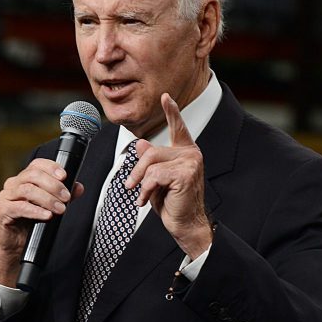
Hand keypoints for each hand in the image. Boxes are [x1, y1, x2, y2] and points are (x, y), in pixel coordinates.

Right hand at [0, 158, 84, 286]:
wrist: (15, 245)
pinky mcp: (2, 211)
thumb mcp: (49, 207)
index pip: (36, 165)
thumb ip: (62, 195)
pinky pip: (20, 207)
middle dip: (53, 185)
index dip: (51, 167)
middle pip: (33, 175)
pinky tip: (47, 215)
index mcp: (24, 179)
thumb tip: (78, 187)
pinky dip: (36, 211)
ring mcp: (5, 197)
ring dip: (47, 199)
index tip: (64, 176)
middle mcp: (13, 185)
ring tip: (60, 209)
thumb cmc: (29, 223)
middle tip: (66, 197)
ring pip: (27, 190)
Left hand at [125, 93, 213, 258]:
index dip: (171, 111)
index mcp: (185, 152)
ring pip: (151, 164)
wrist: (185, 224)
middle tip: (130, 187)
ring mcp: (191, 162)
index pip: (177, 127)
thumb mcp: (156, 180)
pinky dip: (146, 189)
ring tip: (142, 195)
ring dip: (141, 183)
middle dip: (137, 171)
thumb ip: (151, 161)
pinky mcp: (186, 174)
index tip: (165, 96)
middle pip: (151, 152)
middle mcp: (191, 153)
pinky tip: (147, 200)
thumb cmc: (173, 204)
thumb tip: (141, 144)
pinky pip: (154, 176)